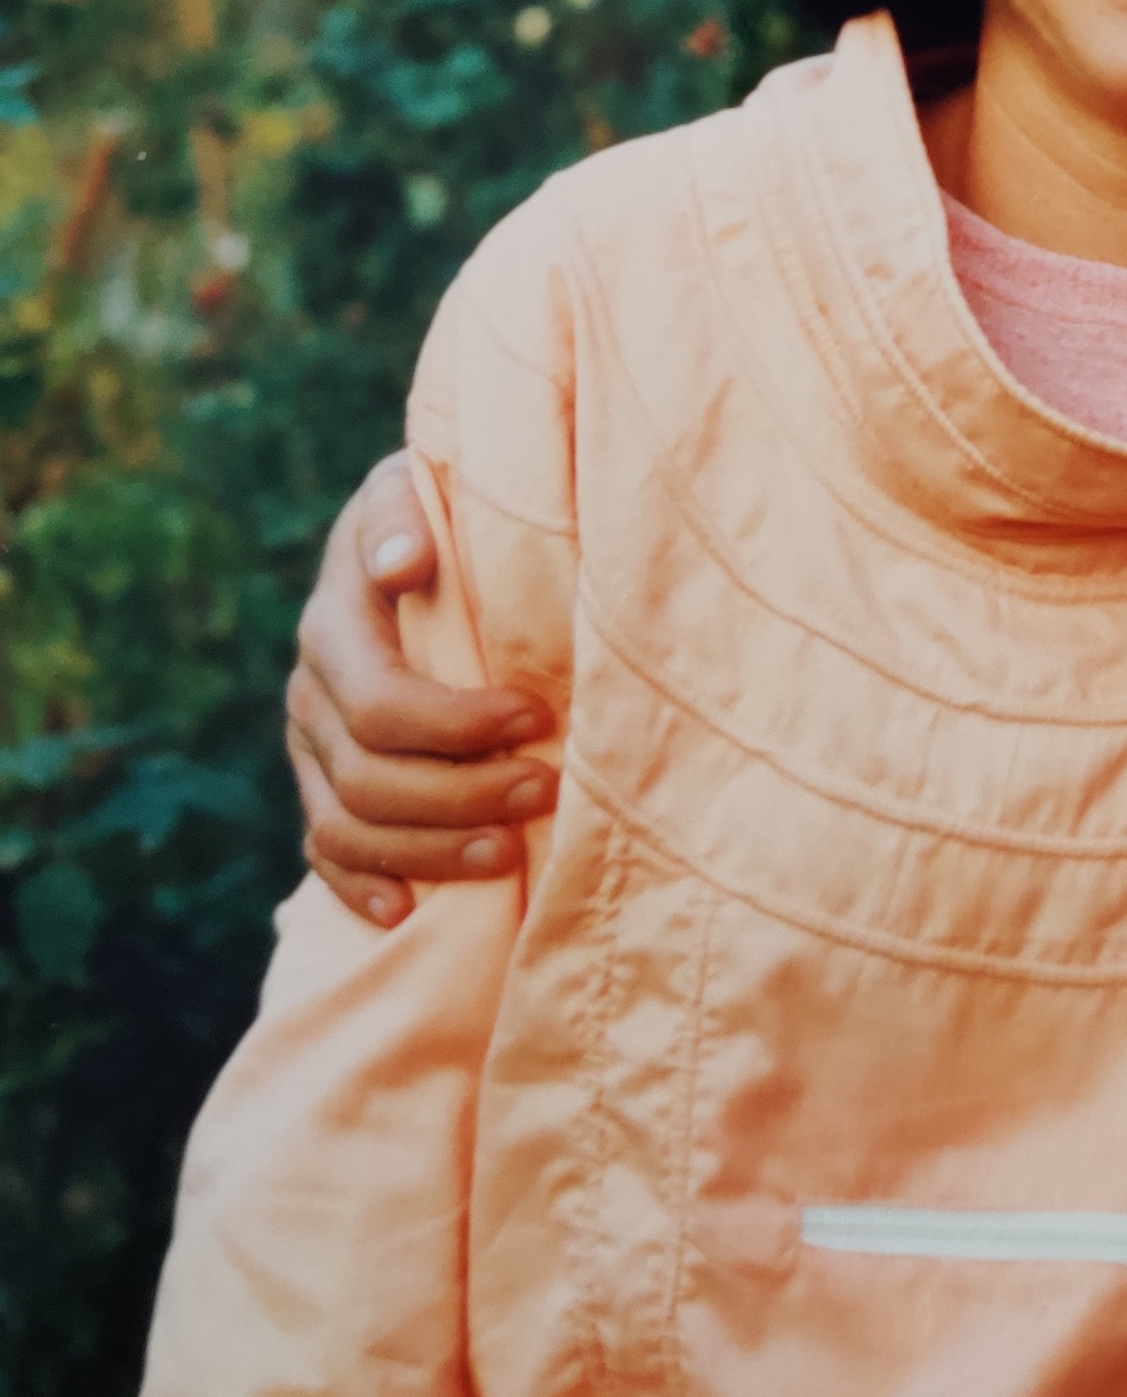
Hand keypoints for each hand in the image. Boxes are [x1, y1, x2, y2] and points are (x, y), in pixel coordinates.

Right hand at [287, 450, 555, 928]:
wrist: (408, 533)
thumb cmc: (438, 509)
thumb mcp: (418, 486)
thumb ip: (402, 516)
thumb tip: (403, 564)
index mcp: (334, 622)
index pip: (384, 704)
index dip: (460, 726)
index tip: (539, 717)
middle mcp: (310, 690)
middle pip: (369, 778)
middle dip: (462, 794)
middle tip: (546, 790)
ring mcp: (309, 743)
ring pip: (347, 826)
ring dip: (431, 849)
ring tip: (509, 852)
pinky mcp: (319, 780)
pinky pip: (322, 851)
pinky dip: (361, 886)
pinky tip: (409, 910)